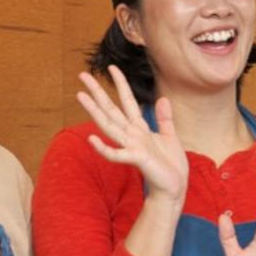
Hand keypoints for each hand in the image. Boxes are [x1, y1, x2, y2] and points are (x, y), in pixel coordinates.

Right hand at [75, 66, 188, 201]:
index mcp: (140, 128)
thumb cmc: (171, 165)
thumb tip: (163, 98)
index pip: (127, 100)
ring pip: (109, 125)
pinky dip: (104, 148)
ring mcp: (131, 146)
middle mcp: (132, 134)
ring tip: (80, 96)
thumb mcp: (171, 136)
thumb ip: (164, 118)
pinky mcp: (135, 159)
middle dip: (97, 92)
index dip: (120, 83)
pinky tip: (92, 138)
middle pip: (111, 109)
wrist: (174, 188)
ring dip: (94, 111)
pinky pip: (116, 154)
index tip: (112, 67)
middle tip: (82, 75)